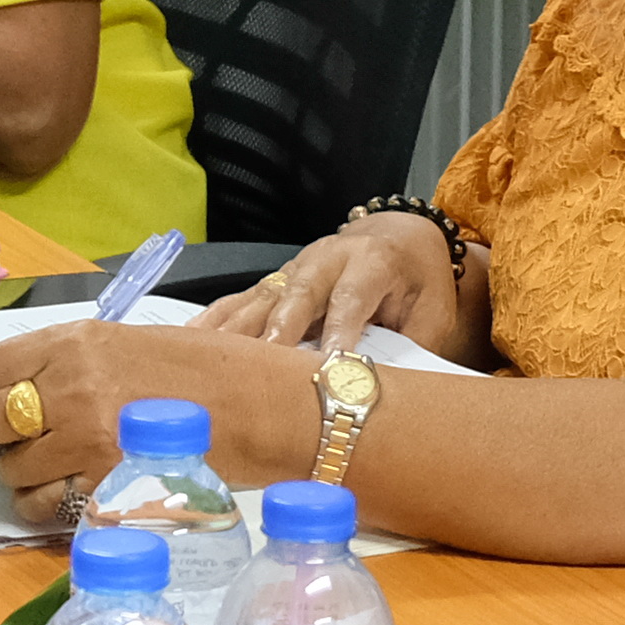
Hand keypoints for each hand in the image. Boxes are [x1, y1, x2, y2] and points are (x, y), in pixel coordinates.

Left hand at [0, 322, 324, 525]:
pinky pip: (47, 504)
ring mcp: (89, 438)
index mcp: (72, 342)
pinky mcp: (108, 483)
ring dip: (10, 477)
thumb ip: (63, 363)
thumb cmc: (200, 372)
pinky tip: (50, 500)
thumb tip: (7, 393)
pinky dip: (39, 507)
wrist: (260, 407)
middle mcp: (71, 386)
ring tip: (26, 475)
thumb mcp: (121, 344)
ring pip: (13, 468)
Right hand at [192, 215, 457, 356]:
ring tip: (213, 355)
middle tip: (264, 361)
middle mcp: (327, 258)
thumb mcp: (433, 311)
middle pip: (298, 293)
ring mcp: (294, 267)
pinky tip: (191, 337)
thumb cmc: (420, 283)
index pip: (352, 296)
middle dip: (280, 328)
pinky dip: (215, 319)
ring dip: (238, 328)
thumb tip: (382, 387)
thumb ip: (410, 343)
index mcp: (373, 261)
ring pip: (262, 296)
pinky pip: (240, 299)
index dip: (340, 328)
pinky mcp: (274, 281)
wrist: (399, 237)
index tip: (331, 363)